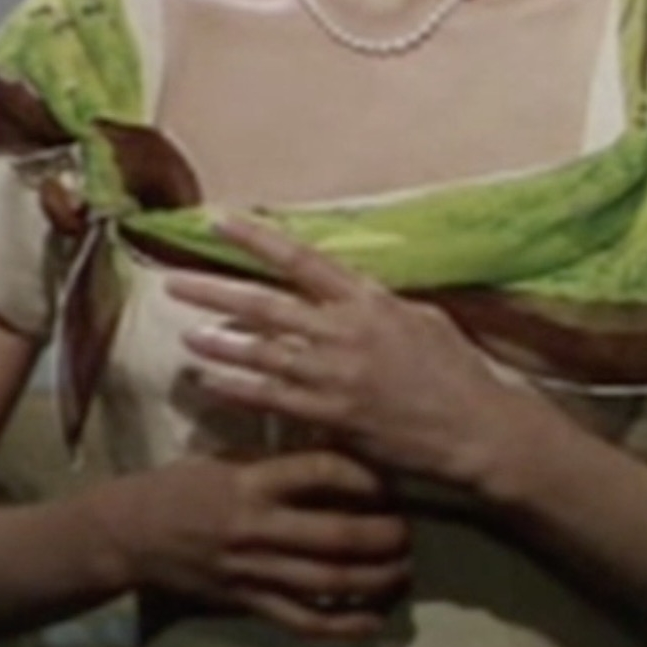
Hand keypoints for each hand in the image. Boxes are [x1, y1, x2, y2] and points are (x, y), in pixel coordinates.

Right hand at [95, 448, 410, 640]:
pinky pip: (300, 621)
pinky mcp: (245, 603)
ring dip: (374, 579)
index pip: (324, 471)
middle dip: (383, 534)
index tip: (395, 478)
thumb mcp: (233, 456)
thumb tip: (344, 445)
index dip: (368, 476)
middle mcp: (257, 526)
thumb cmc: (187, 483)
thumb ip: (284, 459)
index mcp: (255, 479)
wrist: (129, 533)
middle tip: (410, 530)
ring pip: (326, 582)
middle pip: (336, 534)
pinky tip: (372, 621)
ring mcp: (252, 570)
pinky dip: (341, 625)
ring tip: (403, 570)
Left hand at [170, 216, 521, 491]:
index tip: (219, 221)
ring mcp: (334, 375)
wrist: (474, 425)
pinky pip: (272, 399)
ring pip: (261, 353)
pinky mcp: (331, 415)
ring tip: (182, 334)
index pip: (302, 259)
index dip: (257, 240)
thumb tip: (351, 294)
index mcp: (368, 299)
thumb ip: (379, 305)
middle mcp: (345, 331)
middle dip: (215, 292)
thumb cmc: (456, 369)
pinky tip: (210, 382)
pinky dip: (237, 388)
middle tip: (172, 283)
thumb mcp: (422, 318)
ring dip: (218, 343)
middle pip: (267, 305)